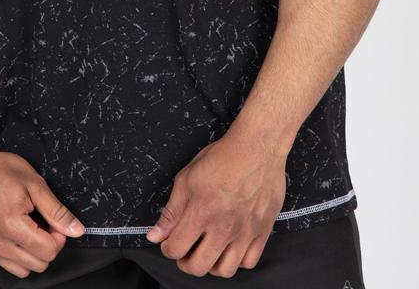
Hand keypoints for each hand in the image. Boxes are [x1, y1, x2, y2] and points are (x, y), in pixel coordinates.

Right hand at [0, 143, 85, 276]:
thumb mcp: (34, 183)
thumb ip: (56, 210)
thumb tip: (76, 230)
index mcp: (11, 225)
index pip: (49, 251)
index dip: (59, 235)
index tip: (53, 219)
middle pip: (39, 264)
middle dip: (47, 244)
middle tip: (42, 221)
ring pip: (24, 270)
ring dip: (32, 253)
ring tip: (28, 227)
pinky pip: (7, 265)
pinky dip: (17, 254)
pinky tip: (15, 231)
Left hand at [145, 129, 287, 276]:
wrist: (257, 147)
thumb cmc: (223, 157)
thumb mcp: (187, 177)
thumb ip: (171, 210)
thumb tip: (155, 235)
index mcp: (201, 212)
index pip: (175, 249)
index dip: (167, 248)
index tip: (169, 241)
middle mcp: (223, 227)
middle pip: (198, 267)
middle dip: (185, 262)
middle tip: (186, 250)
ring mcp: (244, 232)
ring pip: (224, 271)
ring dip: (211, 264)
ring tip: (207, 250)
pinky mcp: (262, 231)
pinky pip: (249, 262)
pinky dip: (237, 260)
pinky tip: (230, 246)